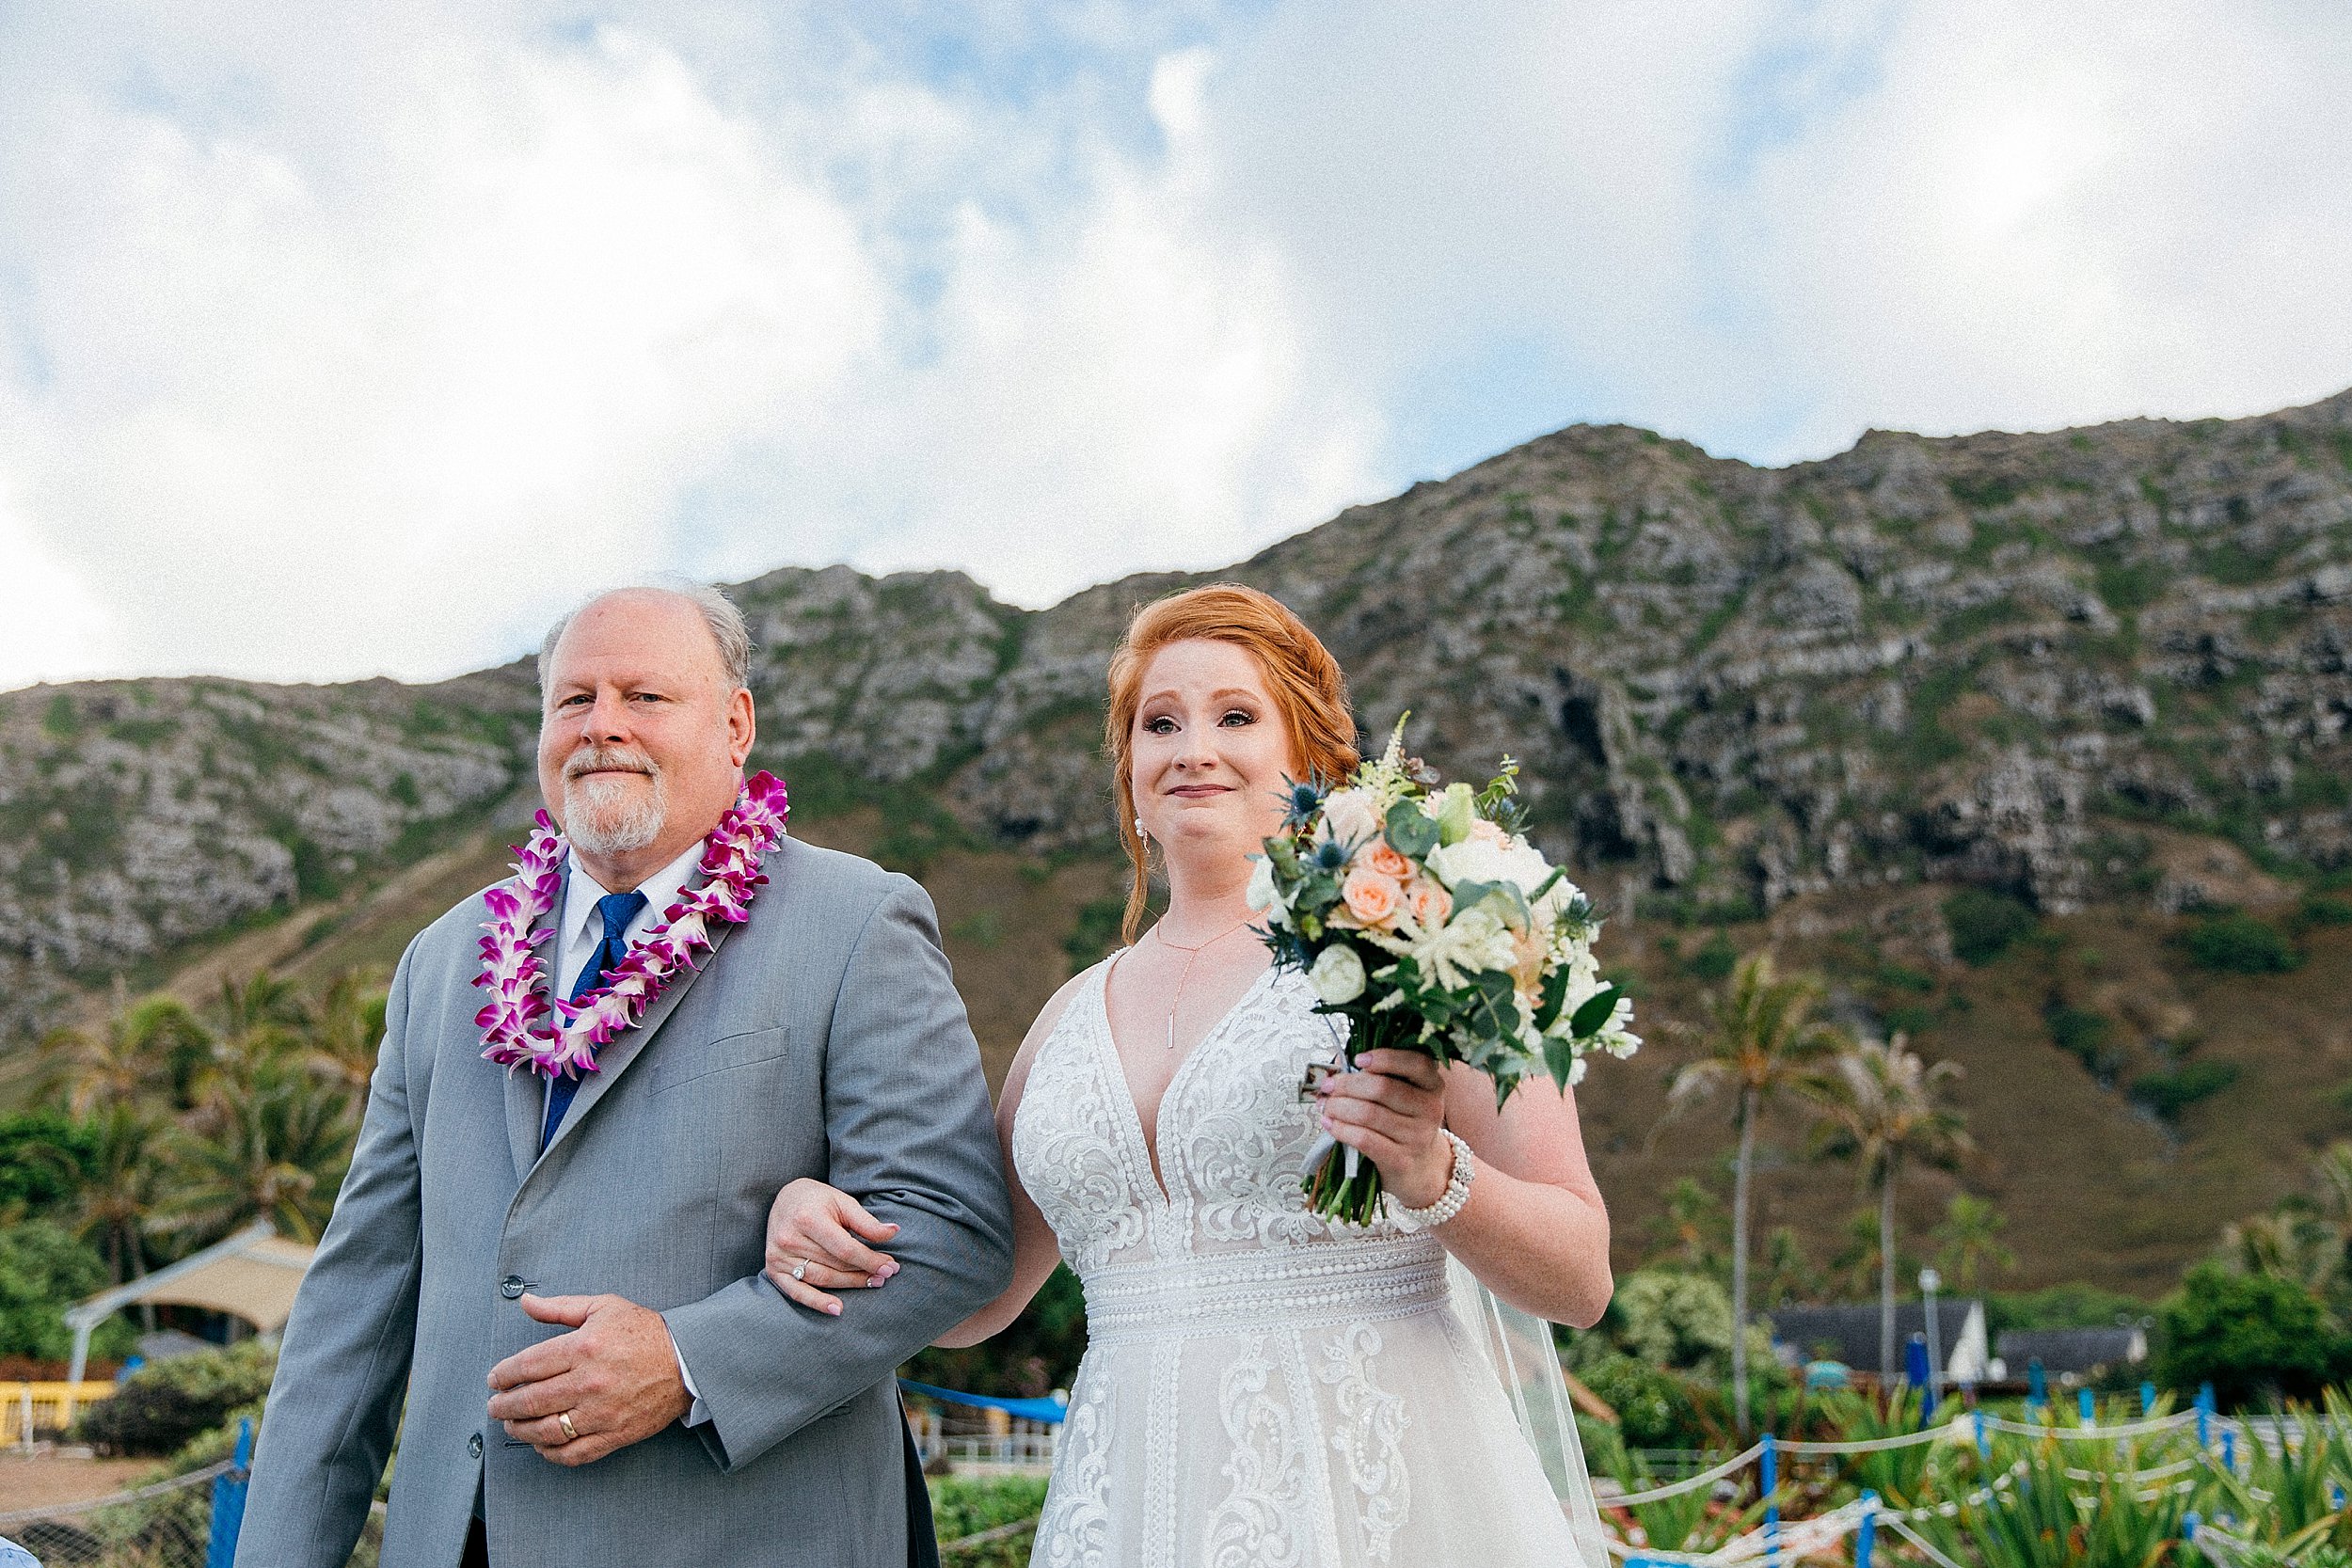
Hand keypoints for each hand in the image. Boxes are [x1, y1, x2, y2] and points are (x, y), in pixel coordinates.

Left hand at [486, 1294, 692, 1464]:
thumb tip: (525, 1302)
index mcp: (584, 1347)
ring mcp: (601, 1412)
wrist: (687, 1360)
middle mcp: (589, 1382)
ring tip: (512, 1425)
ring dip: (520, 1430)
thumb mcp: (603, 1307)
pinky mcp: (614, 1434)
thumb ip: (559, 1307)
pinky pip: (572, 1453)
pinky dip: (550, 1453)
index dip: (503, 1375)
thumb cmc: (645, 1332)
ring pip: (545, 1431)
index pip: (527, 1366)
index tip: (494, 1380)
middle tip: (495, 1406)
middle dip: (503, 1406)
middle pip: (530, 1401)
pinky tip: (541, 1445)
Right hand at [763, 1177, 900, 1315]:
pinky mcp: (773, 1268)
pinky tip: (836, 1309)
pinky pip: (796, 1292)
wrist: (785, 1198)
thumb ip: (866, 1222)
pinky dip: (816, 1302)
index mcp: (808, 1218)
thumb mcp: (843, 1202)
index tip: (890, 1266)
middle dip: (864, 1272)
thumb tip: (893, 1232)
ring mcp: (779, 1256)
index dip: (870, 1260)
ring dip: (850, 1285)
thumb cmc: (819, 1200)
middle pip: (835, 1265)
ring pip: (822, 1279)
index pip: (845, 1249)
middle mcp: (790, 1239)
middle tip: (887, 1275)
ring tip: (872, 1283)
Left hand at [1315, 1049, 1452, 1207]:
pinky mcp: (1400, 1159)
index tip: (1358, 1060)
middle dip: (1347, 1085)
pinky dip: (1341, 1129)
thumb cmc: (1402, 1123)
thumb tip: (1337, 1064)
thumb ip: (1377, 1075)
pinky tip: (1330, 1124)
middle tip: (1328, 1087)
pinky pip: (1364, 1139)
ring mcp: (1417, 1136)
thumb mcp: (1402, 1095)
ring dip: (1338, 1107)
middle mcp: (1430, 1109)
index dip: (1385, 1058)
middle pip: (1383, 1088)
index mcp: (1432, 1084)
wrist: (1418, 1167)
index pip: (1416, 1063)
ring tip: (1325, 1106)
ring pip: (1368, 1114)